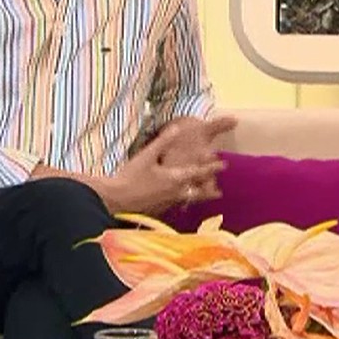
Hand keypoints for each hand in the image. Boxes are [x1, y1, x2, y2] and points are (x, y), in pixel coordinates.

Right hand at [107, 121, 228, 214]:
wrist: (115, 201)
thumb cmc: (130, 177)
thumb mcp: (147, 155)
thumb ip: (163, 142)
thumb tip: (177, 128)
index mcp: (175, 179)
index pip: (199, 172)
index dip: (211, 167)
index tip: (224, 164)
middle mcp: (175, 194)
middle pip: (198, 193)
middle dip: (209, 190)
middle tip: (219, 191)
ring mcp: (167, 204)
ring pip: (188, 201)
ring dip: (198, 197)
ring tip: (203, 197)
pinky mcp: (159, 210)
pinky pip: (176, 206)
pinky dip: (183, 203)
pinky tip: (179, 203)